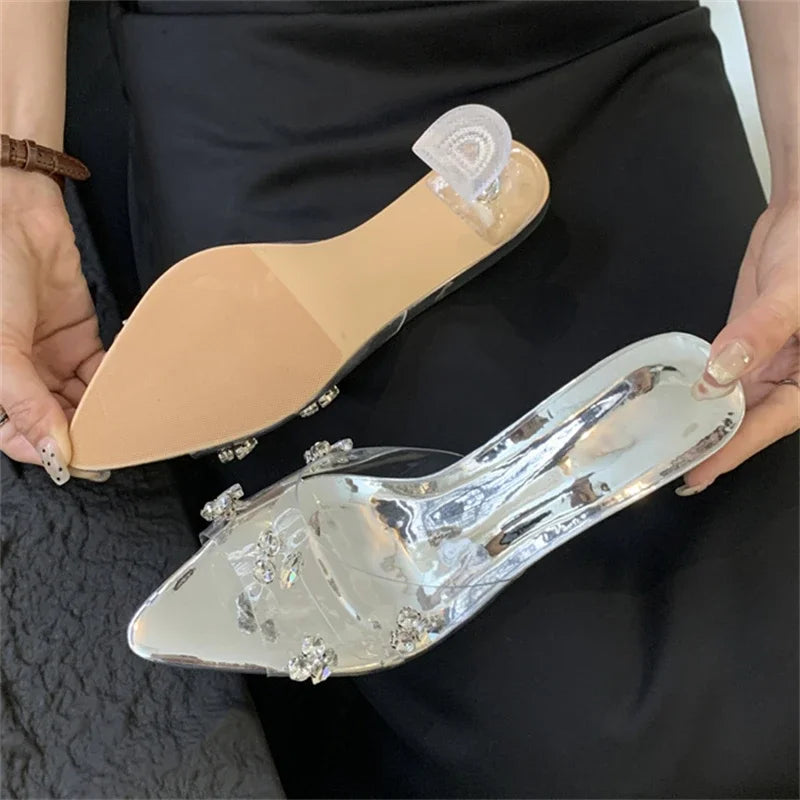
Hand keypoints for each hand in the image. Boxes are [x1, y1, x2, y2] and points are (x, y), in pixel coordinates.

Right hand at [1, 170, 107, 484]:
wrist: (14, 215)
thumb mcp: (0, 345)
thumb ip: (23, 400)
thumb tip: (50, 450)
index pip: (19, 434)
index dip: (44, 450)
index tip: (77, 460)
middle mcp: (21, 372)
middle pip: (54, 419)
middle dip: (81, 432)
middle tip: (112, 443)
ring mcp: (49, 356)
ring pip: (80, 398)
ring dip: (102, 409)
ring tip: (124, 418)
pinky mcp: (78, 336)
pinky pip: (99, 369)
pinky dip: (113, 381)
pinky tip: (128, 389)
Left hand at [679, 200, 798, 493]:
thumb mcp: (794, 291)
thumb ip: (759, 332)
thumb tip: (718, 377)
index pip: (773, 422)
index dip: (735, 449)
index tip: (699, 474)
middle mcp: (795, 376)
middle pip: (753, 420)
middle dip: (716, 446)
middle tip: (672, 471)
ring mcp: (772, 362)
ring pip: (737, 402)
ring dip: (707, 423)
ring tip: (669, 448)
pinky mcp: (750, 345)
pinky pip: (726, 375)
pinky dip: (704, 391)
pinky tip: (679, 405)